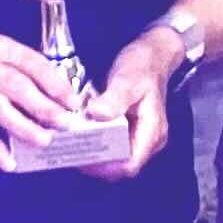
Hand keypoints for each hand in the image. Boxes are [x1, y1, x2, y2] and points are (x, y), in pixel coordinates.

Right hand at [0, 21, 89, 165]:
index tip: (72, 98)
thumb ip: (10, 59)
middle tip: (67, 123)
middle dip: (47, 107)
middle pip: (19, 87)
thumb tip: (44, 82)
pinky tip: (9, 162)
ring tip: (45, 141)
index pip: (31, 62)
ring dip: (24, 127)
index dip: (55, 82)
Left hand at [81, 32, 177, 180]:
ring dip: (93, 155)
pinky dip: (96, 145)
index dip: (105, 167)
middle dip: (94, 163)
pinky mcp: (130, 133)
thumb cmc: (143, 66)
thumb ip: (114, 99)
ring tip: (71, 145)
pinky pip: (112, 147)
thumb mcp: (127, 79)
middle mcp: (148, 141)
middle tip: (69, 151)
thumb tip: (96, 114)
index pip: (129, 165)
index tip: (80, 156)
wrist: (153, 55)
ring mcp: (139, 138)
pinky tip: (80, 136)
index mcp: (152, 132)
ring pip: (115, 159)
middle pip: (120, 166)